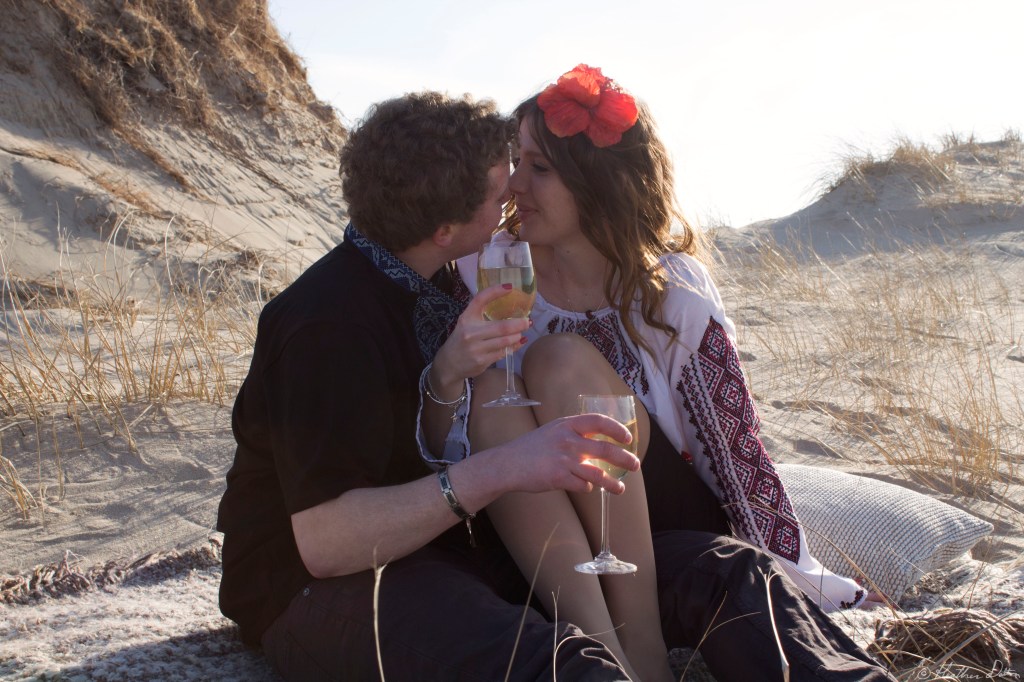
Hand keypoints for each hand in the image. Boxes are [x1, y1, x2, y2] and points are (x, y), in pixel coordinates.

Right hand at [431, 284, 528, 391]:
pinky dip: (514, 346)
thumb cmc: (461, 340)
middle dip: (519, 324)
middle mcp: (470, 332)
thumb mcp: (466, 323)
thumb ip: (480, 314)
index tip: (510, 287)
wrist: (448, 364)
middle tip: (528, 321)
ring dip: (517, 336)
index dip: (495, 291)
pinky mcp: (482, 361)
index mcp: (466, 318)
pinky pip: (503, 352)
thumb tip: (507, 304)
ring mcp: (476, 348)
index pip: (480, 299)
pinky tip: (519, 342)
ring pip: (505, 341)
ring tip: (522, 332)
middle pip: (501, 327)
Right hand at [493, 414, 639, 495]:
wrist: (508, 464)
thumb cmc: (532, 448)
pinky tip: (587, 488)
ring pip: (598, 474)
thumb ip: (574, 434)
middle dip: (625, 459)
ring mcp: (563, 460)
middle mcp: (568, 440)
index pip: (599, 422)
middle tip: (635, 465)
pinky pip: (583, 486)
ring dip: (613, 483)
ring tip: (621, 489)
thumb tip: (600, 445)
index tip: (627, 439)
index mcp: (567, 425)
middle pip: (605, 449)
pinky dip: (588, 488)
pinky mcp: (558, 478)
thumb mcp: (553, 431)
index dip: (616, 429)